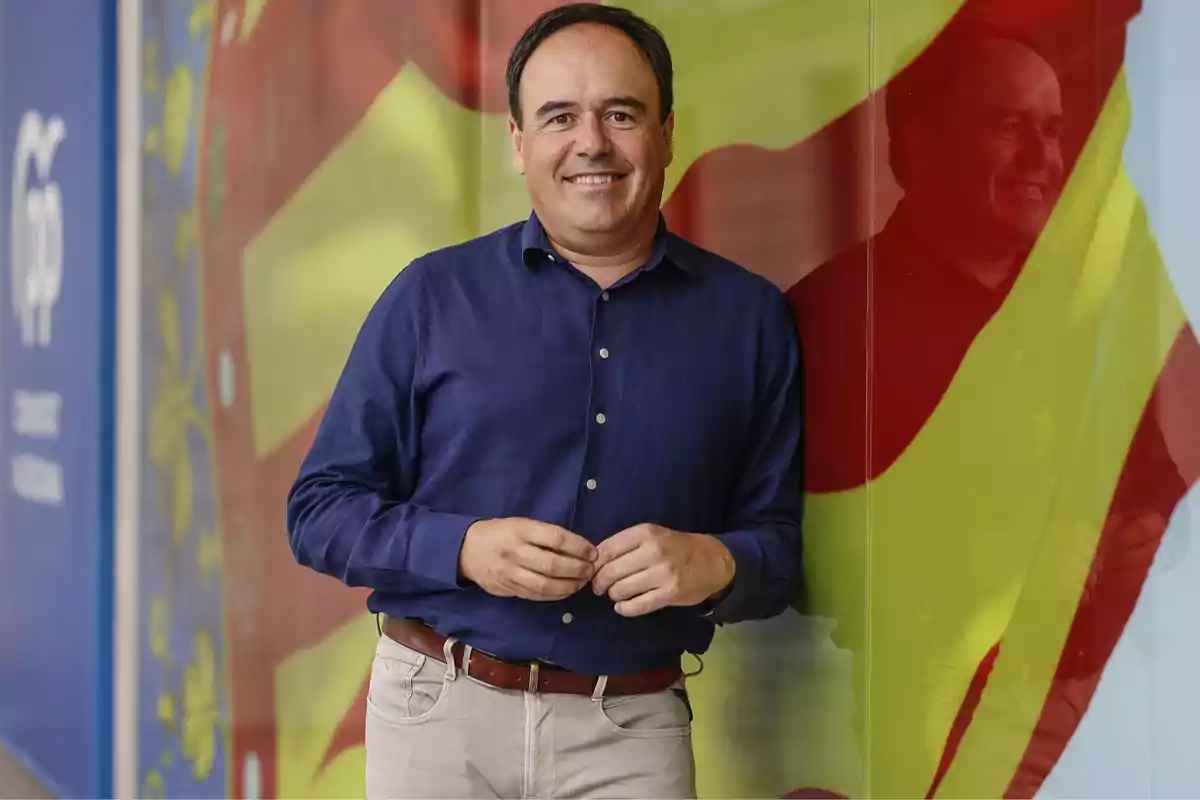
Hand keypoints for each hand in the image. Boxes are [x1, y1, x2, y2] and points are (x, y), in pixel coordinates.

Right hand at [459, 518, 597, 600]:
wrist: (466, 550)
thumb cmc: (501, 533)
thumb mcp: (521, 524)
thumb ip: (545, 534)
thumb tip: (579, 548)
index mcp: (520, 530)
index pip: (555, 538)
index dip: (578, 546)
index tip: (593, 552)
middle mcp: (515, 552)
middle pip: (552, 565)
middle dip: (577, 569)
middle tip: (591, 569)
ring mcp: (510, 573)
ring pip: (545, 585)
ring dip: (569, 586)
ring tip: (582, 582)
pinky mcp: (508, 589)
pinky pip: (536, 595)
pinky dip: (556, 595)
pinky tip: (567, 590)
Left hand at [592, 524, 734, 616]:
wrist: (711, 561)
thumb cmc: (675, 547)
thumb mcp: (651, 535)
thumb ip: (624, 545)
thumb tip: (592, 562)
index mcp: (645, 533)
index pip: (606, 550)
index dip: (593, 564)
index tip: (591, 571)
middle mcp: (654, 551)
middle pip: (611, 572)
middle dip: (599, 583)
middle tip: (599, 587)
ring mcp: (663, 574)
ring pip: (621, 590)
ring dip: (613, 595)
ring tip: (616, 594)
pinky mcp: (670, 594)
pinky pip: (637, 606)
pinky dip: (625, 609)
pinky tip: (623, 606)